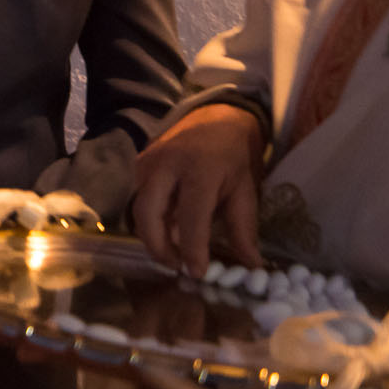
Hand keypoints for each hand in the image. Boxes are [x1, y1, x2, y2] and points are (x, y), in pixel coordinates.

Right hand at [130, 104, 265, 276]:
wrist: (216, 116)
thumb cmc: (234, 155)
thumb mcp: (246, 189)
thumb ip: (244, 228)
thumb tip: (251, 266)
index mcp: (201, 169)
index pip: (191, 216)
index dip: (192, 247)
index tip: (196, 272)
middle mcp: (167, 164)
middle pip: (148, 213)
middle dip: (157, 246)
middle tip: (174, 266)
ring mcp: (148, 162)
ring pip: (137, 208)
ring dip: (151, 235)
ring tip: (171, 252)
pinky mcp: (139, 163)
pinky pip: (137, 198)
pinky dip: (148, 219)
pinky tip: (165, 230)